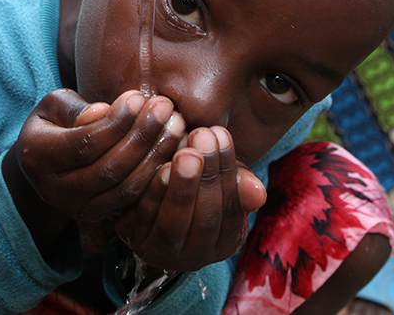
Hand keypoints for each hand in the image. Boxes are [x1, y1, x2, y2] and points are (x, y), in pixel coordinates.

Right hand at [9, 89, 185, 222]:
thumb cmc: (53, 124)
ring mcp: (77, 208)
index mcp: (37, 157)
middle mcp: (54, 190)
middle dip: (142, 137)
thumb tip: (104, 112)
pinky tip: (174, 150)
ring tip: (175, 125)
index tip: (139, 98)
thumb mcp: (53, 106)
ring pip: (124, 189)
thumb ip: (76, 108)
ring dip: (155, 156)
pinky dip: (157, 177)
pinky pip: (134, 201)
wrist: (43, 164)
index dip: (116, 123)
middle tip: (166, 108)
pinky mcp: (99, 216)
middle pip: (108, 169)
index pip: (84, 143)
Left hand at [114, 127, 266, 271]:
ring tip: (186, 154)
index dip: (228, 174)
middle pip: (205, 221)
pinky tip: (161, 167)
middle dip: (207, 177)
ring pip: (175, 224)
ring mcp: (162, 252)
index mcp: (224, 243)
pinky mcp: (134, 239)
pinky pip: (145, 218)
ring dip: (182, 187)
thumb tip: (260, 193)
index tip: (222, 136)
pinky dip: (154, 193)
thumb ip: (240, 185)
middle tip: (203, 138)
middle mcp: (195, 257)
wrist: (150, 194)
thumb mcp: (221, 181)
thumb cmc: (196, 183)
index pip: (232, 213)